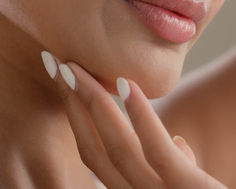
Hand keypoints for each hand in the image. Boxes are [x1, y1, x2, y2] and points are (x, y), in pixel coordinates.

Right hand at [42, 51, 227, 188]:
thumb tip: (178, 143)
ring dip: (96, 105)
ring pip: (118, 151)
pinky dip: (141, 118)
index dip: (75, 117)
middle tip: (55, 64)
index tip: (64, 79)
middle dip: (73, 106)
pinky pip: (159, 153)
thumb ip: (179, 171)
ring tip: (79, 70)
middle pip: (94, 151)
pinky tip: (127, 85)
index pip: (94, 155)